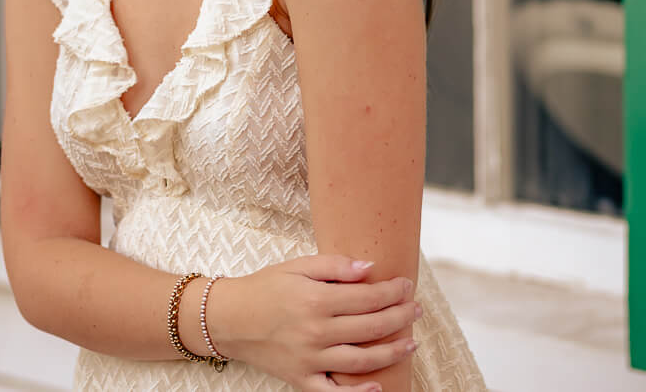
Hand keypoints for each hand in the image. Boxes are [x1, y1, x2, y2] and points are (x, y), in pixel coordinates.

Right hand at [209, 254, 420, 391]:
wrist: (229, 319)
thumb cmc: (265, 288)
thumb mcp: (297, 266)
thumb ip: (334, 266)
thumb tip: (369, 268)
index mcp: (316, 301)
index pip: (367, 297)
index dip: (392, 292)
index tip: (407, 286)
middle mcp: (315, 332)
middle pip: (370, 327)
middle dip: (400, 317)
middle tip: (416, 310)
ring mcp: (309, 359)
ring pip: (361, 360)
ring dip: (391, 352)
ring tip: (411, 343)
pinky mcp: (301, 379)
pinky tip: (378, 387)